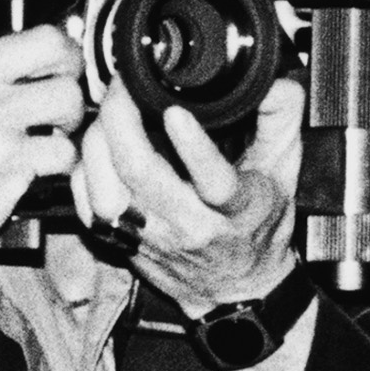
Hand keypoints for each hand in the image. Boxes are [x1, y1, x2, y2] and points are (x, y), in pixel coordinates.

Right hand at [0, 0, 90, 263]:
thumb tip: (18, 49)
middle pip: (53, 41)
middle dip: (68, 66)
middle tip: (57, 83)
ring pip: (69, 94)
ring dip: (69, 116)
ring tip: (47, 128)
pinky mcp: (11, 159)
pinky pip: (66, 147)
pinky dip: (61, 161)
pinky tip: (37, 164)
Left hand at [74, 77, 307, 318]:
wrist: (235, 292)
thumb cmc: (258, 225)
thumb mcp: (285, 170)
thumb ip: (282, 118)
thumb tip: (273, 78)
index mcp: (238, 210)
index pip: (215, 183)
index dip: (193, 147)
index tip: (175, 111)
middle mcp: (190, 227)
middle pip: (142, 175)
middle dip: (123, 121)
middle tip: (125, 84)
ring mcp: (151, 237)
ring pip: (106, 191)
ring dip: (98, 142)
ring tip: (108, 110)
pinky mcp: (123, 244)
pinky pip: (87, 205)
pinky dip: (84, 169)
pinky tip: (96, 146)